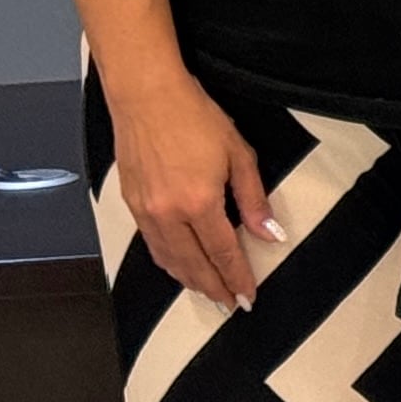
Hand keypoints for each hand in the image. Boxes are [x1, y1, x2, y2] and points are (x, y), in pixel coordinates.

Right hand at [106, 69, 276, 310]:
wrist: (146, 96)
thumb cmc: (196, 118)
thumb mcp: (238, 154)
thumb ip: (254, 199)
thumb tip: (270, 234)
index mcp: (199, 203)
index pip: (223, 252)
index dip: (237, 277)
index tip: (248, 298)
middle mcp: (168, 214)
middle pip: (193, 264)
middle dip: (213, 288)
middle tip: (230, 305)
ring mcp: (145, 211)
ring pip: (169, 259)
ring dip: (189, 280)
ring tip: (208, 292)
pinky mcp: (131, 204)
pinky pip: (151, 245)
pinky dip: (168, 262)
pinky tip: (179, 267)